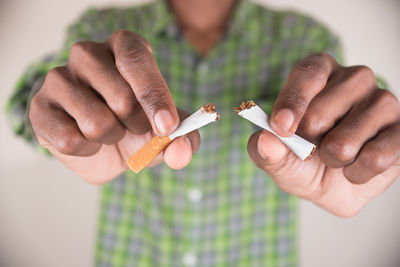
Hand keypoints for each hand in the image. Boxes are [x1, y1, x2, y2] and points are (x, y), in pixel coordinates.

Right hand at [30, 30, 199, 183]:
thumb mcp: (168, 132)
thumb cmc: (137, 127)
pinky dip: (88, 150)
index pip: (135, 59)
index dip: (153, 95)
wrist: (102, 146)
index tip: (166, 126)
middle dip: (136, 125)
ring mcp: (58, 78)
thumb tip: (182, 152)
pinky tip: (86, 138)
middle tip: (133, 125)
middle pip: (121, 97)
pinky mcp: (40, 107)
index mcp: (124, 47)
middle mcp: (88, 54)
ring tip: (109, 130)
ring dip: (111, 138)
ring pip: (96, 122)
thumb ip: (185, 139)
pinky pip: (70, 140)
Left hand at [248, 53, 399, 216]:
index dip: (293, 100)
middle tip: (313, 147)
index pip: (308, 72)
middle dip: (308, 143)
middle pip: (319, 113)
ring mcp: (383, 102)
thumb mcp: (275, 158)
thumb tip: (266, 141)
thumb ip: (265, 149)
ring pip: (346, 141)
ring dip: (332, 161)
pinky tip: (355, 168)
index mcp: (320, 73)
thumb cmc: (301, 160)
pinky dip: (356, 174)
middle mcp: (354, 79)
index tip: (281, 127)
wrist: (332, 184)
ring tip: (335, 157)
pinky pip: (376, 158)